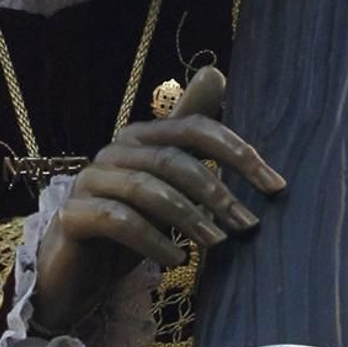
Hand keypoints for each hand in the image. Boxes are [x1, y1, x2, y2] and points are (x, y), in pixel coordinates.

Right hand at [32, 66, 284, 334]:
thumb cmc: (127, 229)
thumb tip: (215, 72)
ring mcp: (87, 182)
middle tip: (248, 224)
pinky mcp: (72, 215)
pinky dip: (152, 240)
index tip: (275, 186)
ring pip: (147, 189)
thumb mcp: (167, 186)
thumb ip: (190, 139)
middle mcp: (112, 152)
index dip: (237, 152)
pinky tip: (175, 260)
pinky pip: (118, 219)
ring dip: (188, 218)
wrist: (73, 274)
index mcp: (139, 139)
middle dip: (216, 192)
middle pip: (173, 160)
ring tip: (216, 244)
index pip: (194, 129)